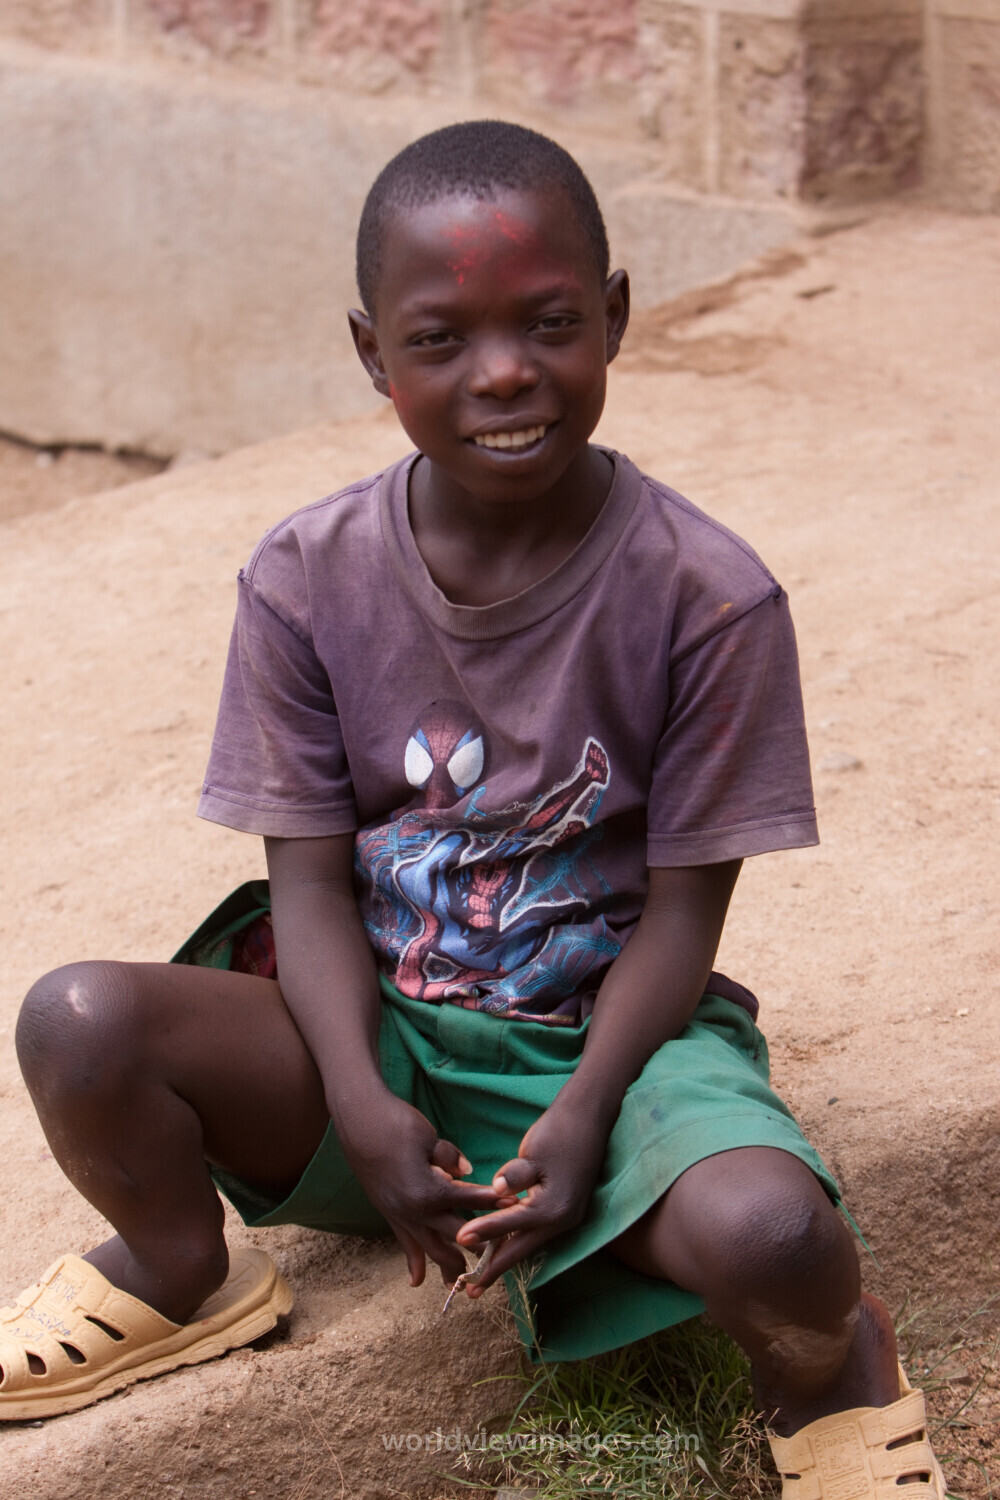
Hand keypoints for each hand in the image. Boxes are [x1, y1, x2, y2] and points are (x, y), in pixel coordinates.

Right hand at [337, 1092, 502, 1287]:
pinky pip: (404, 1243)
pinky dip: (412, 1263)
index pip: (470, 1199)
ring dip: (449, 1264)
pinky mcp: (388, 1213)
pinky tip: (417, 1282)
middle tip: (502, 1252)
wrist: (358, 1121)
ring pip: (430, 1249)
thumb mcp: (429, 1136)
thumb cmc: (395, 1123)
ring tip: (467, 1279)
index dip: (495, 1201)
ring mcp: (400, 1215)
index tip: (516, 1205)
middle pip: (456, 1235)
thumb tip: (466, 1171)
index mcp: (430, 1190)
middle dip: (481, 1243)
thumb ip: (450, 1158)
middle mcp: (415, 1210)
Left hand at [454, 1099, 610, 1293]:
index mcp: (554, 1208)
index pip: (511, 1226)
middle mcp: (564, 1220)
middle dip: (495, 1269)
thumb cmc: (561, 1131)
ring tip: (482, 1275)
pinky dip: (518, 1240)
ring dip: (506, 1257)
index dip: (483, 1233)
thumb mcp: (534, 1152)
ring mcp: (568, 1217)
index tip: (459, 1241)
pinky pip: (538, 1232)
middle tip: (470, 1291)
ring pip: (530, 1243)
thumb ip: (514, 1176)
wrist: (591, 1117)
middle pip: (522, 1250)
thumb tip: (496, 1190)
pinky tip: (504, 1245)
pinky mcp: (568, 1209)